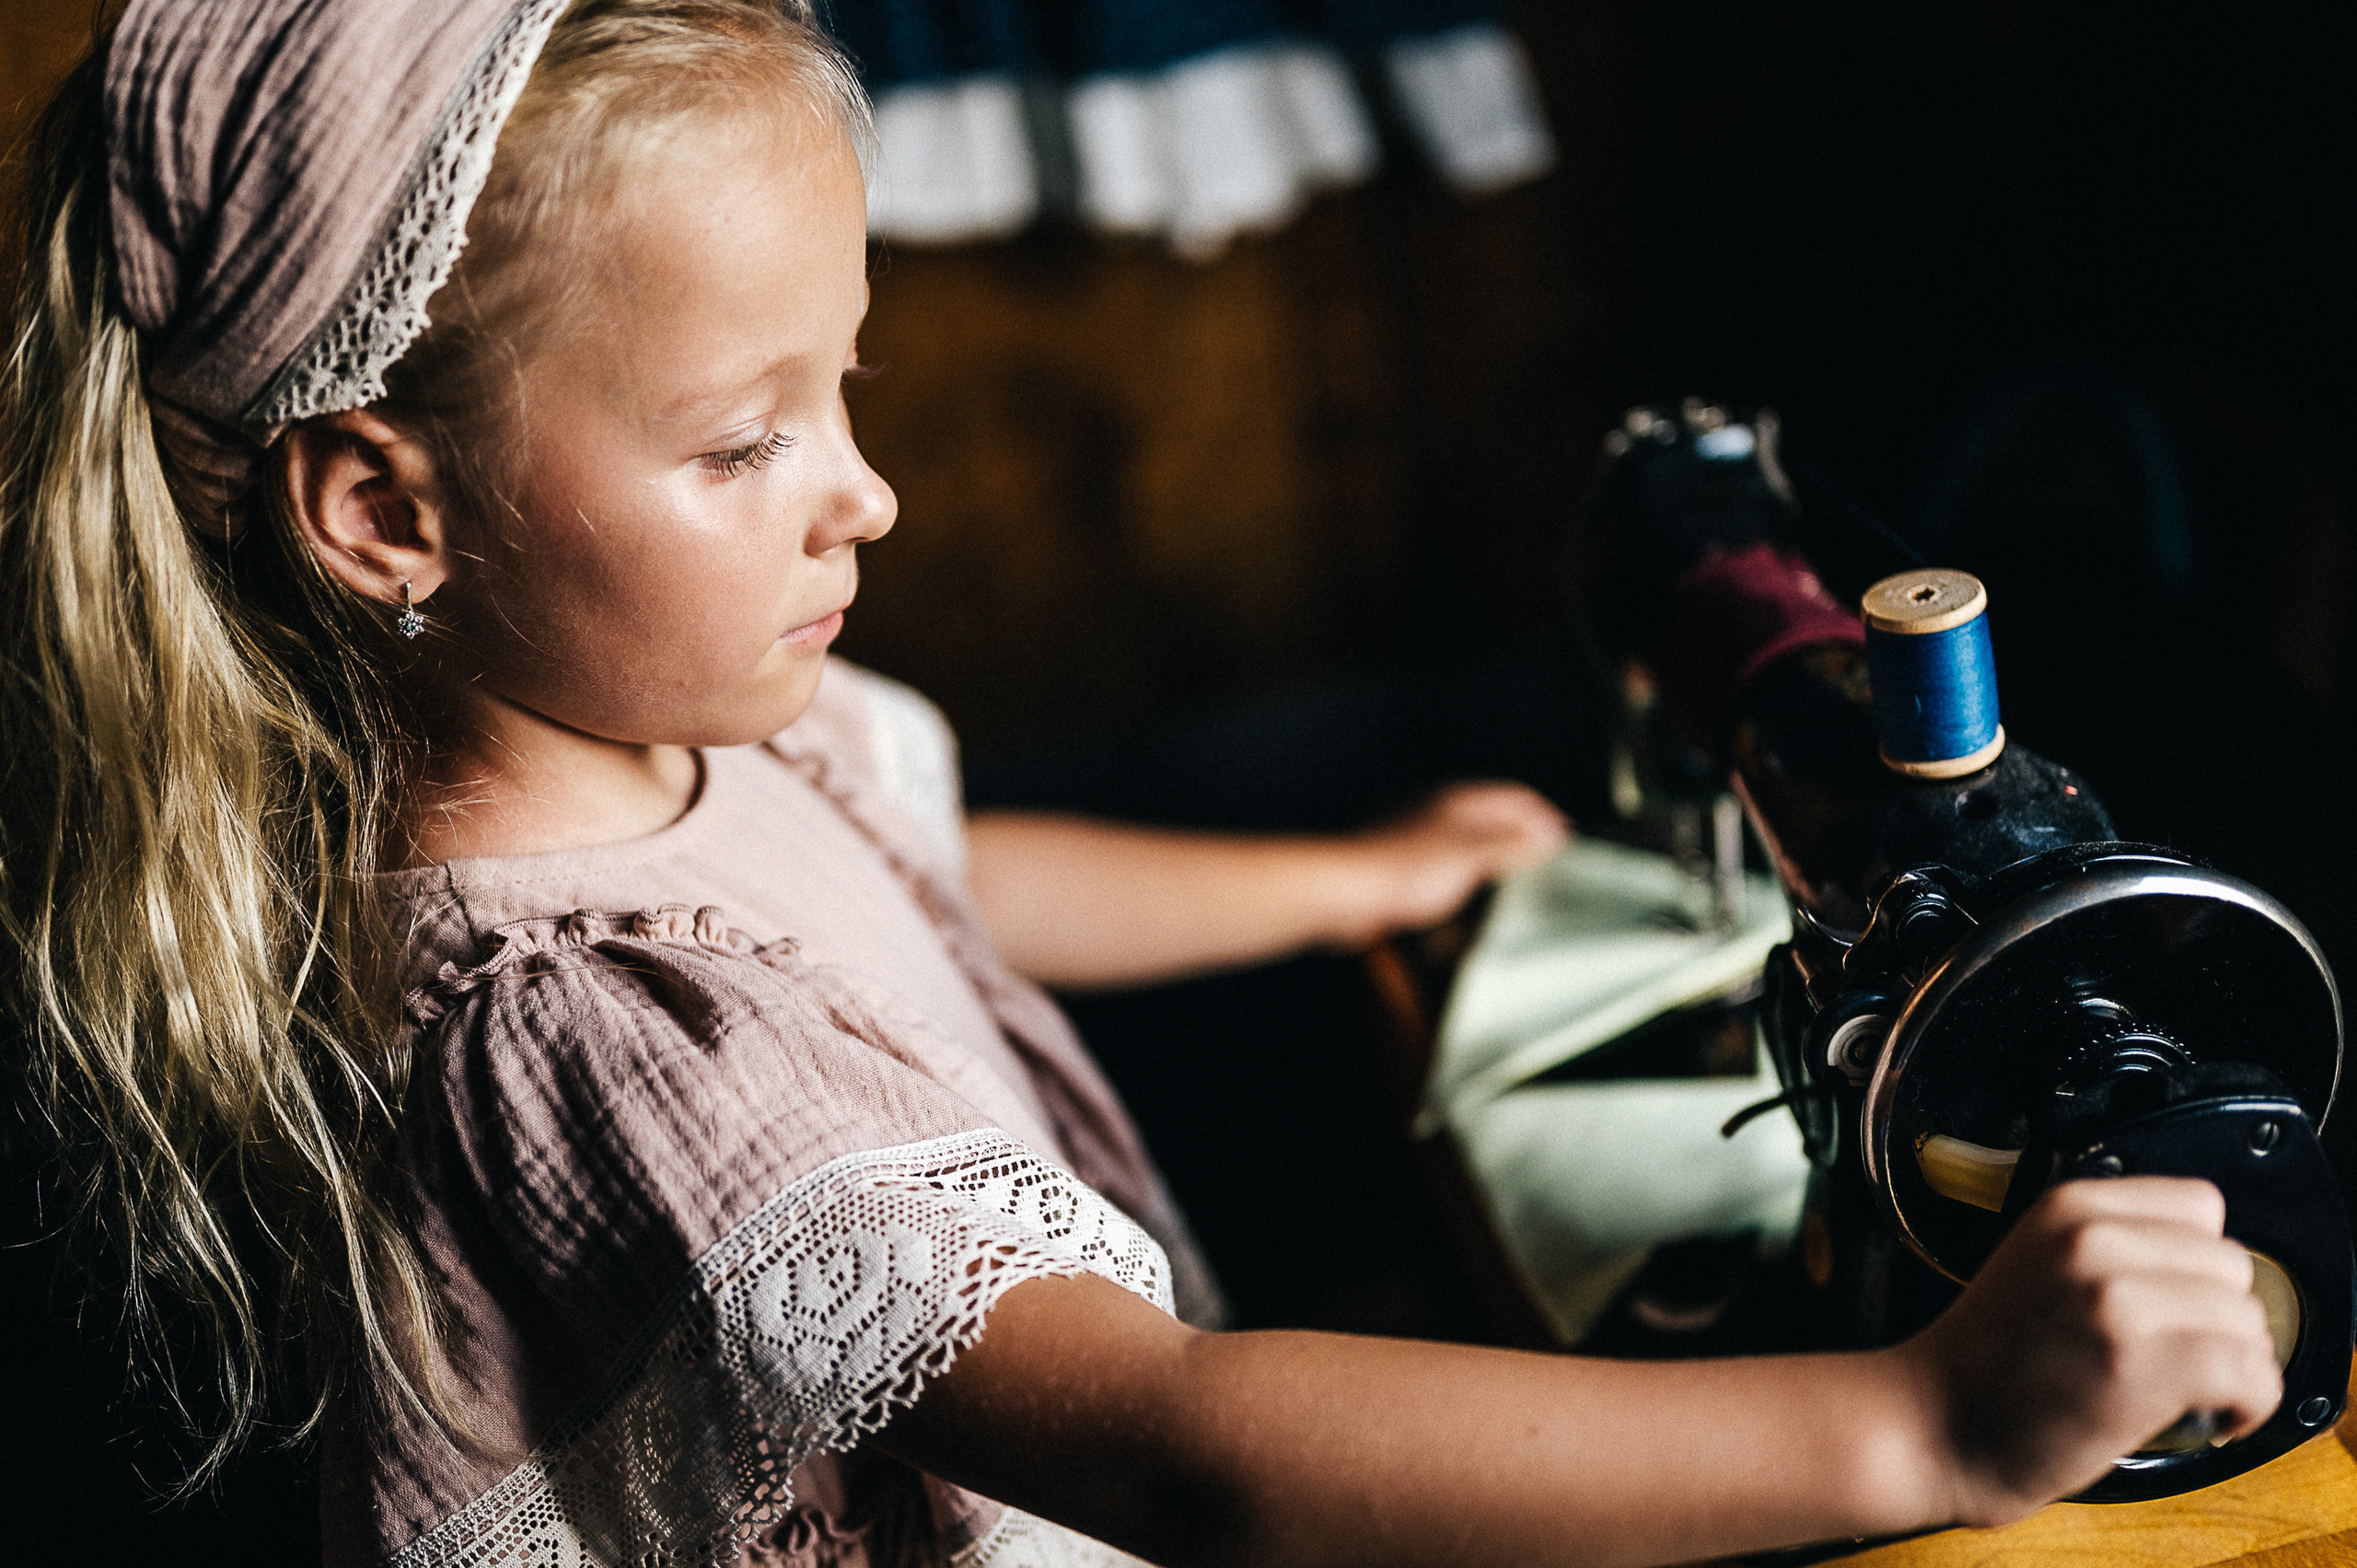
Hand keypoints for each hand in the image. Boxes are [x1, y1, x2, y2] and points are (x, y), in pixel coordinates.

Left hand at [1327, 782, 1569, 947]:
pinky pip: (1447, 860)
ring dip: (1496, 853)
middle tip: (1547, 859)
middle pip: (1494, 814)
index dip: (1545, 817)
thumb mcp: (1473, 854)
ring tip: (1517, 878)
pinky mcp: (1402, 861)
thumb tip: (1548, 835)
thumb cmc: (1403, 868)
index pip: (1516, 797)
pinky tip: (1469, 893)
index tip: (1565, 840)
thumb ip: (1512, 843)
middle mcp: (1438, 809)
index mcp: (1459, 800)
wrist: (1348, 892)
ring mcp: (1419, 833)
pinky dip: (1468, 872)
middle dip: (1523, 833)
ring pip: (1470, 837)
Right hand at [1904, 1177, 2281, 1526]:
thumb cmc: (1988, 1358)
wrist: (1934, 1422)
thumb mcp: (2039, 1261)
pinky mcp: (2138, 1362)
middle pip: (2231, 1264)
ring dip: (2237, 1364)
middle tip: (2183, 1358)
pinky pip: (2249, 1371)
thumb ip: (2113, 1244)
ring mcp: (2115, 1297)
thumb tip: (2208, 1267)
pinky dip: (2250, 1404)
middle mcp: (2093, 1239)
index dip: (2199, 1261)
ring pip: (2246, 1319)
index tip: (2181, 1304)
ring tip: (2193, 1391)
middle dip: (2220, 1317)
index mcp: (2069, 1206)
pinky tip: (2216, 1417)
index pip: (2199, 1205)